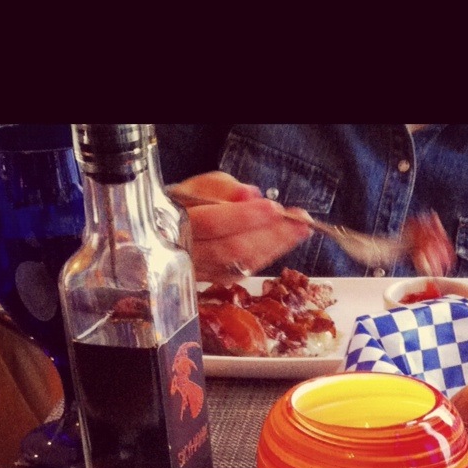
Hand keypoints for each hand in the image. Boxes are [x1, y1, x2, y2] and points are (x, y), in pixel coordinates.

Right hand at [167, 172, 312, 282]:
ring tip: (300, 231)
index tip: (274, 208)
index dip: (244, 218)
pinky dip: (265, 257)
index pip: (212, 224)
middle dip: (270, 236)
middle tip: (300, 223)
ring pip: (240, 265)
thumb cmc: (187, 204)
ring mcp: (200, 272)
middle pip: (231, 250)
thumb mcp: (199, 186)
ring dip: (274, 248)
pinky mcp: (214, 282)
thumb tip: (251, 195)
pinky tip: (283, 243)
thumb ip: (223, 188)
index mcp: (176, 223)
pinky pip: (243, 272)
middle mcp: (186, 253)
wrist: (167, 233)